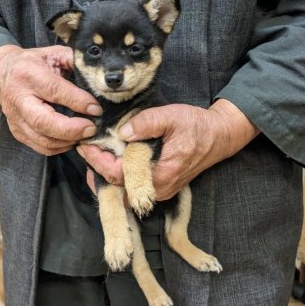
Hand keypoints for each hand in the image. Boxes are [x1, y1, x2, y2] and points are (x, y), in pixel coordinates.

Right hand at [0, 45, 101, 154]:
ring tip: (85, 134)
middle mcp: (18, 98)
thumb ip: (74, 61)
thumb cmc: (34, 63)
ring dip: (68, 141)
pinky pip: (41, 147)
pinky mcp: (18, 132)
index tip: (96, 109)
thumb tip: (98, 77)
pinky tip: (72, 140)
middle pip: (43, 122)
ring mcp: (15, 118)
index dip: (78, 102)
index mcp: (28, 74)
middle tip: (92, 129)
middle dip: (71, 129)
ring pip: (43, 140)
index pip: (55, 91)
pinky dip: (60, 147)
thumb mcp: (54, 53)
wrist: (3, 73)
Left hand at [78, 99, 258, 199]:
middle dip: (99, 169)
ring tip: (93, 156)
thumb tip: (122, 132)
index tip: (86, 147)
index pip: (120, 175)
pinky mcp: (163, 184)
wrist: (220, 136)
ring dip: (109, 173)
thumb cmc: (198, 127)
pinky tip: (111, 162)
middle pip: (120, 186)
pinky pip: (135, 185)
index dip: (100, 161)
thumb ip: (146, 123)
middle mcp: (159, 187)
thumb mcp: (172, 117)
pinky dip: (121, 175)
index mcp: (161, 173)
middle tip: (85, 151)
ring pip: (126, 188)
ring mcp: (161, 188)